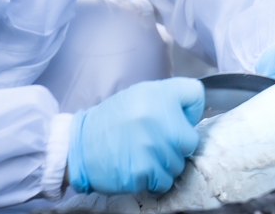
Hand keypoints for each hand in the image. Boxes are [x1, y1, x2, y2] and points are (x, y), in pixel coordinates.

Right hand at [67, 78, 203, 194]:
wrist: (79, 147)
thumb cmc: (110, 123)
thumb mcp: (137, 97)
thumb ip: (166, 99)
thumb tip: (191, 114)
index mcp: (155, 93)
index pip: (195, 93)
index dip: (188, 109)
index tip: (174, 118)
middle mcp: (156, 115)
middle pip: (191, 139)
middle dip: (175, 145)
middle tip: (152, 142)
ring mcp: (152, 144)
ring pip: (179, 163)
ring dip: (163, 164)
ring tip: (141, 154)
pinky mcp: (145, 170)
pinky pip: (165, 181)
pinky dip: (153, 179)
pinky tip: (137, 167)